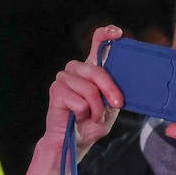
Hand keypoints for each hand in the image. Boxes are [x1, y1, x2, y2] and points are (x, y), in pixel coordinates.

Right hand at [22, 25, 125, 174]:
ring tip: (90, 116)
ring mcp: (63, 79)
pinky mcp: (55, 90)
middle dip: (109, 89)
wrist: (74, 142)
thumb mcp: (110, 107)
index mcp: (91, 71)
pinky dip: (82, 112)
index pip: (97, 45)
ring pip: (88, 88)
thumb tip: (120, 83)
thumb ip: (113, 92)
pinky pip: (77, 99)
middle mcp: (76, 70)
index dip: (105, 35)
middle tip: (115, 104)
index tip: (117, 33)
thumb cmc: (91, 124)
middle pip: (96, 69)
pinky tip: (77, 117)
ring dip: (95, 107)